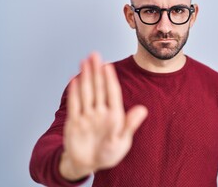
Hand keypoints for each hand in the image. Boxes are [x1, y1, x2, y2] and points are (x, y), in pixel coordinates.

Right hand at [59, 52, 147, 180]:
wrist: (88, 164)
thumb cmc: (108, 153)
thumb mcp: (122, 141)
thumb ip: (130, 125)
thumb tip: (143, 109)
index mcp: (114, 115)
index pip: (112, 93)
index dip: (110, 78)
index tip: (108, 65)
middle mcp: (100, 111)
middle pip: (98, 88)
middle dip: (96, 71)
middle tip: (94, 54)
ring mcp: (87, 115)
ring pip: (86, 92)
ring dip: (84, 77)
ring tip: (84, 62)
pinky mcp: (74, 122)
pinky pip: (75, 105)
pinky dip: (74, 93)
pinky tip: (74, 79)